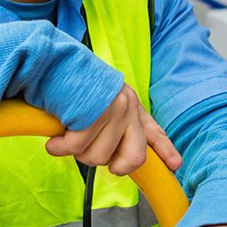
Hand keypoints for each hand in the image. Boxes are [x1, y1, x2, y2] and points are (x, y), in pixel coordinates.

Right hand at [44, 84, 181, 175]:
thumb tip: (113, 161)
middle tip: (91, 153)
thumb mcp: (98, 104)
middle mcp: (128, 106)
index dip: (165, 151)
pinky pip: (77, 147)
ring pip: (100, 157)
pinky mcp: (94, 112)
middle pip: (134, 157)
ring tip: (67, 135)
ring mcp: (114, 108)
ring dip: (78, 153)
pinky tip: (55, 140)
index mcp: (130, 105)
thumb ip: (111, 127)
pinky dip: (60, 148)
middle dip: (113, 166)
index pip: (153, 132)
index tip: (175, 165)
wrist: (51, 60)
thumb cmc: (69, 86)